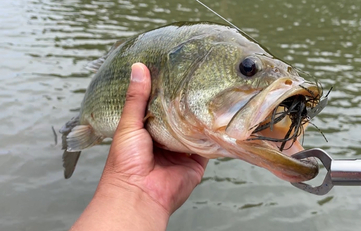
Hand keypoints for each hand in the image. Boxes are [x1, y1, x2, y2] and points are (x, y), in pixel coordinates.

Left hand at [71, 63, 208, 230]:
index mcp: (147, 131)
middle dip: (187, 104)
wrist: (139, 194)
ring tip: (213, 95)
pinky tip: (220, 119)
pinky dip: (213, 135)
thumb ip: (137, 98)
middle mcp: (167, 140)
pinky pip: (209, 146)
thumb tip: (139, 67)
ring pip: (196, 130)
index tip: (177, 72)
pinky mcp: (197, 161)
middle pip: (181, 118)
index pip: (161, 107)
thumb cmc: (126, 163)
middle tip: (199, 81)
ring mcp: (183, 151)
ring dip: (202, 118)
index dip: (167, 92)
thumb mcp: (129, 124)